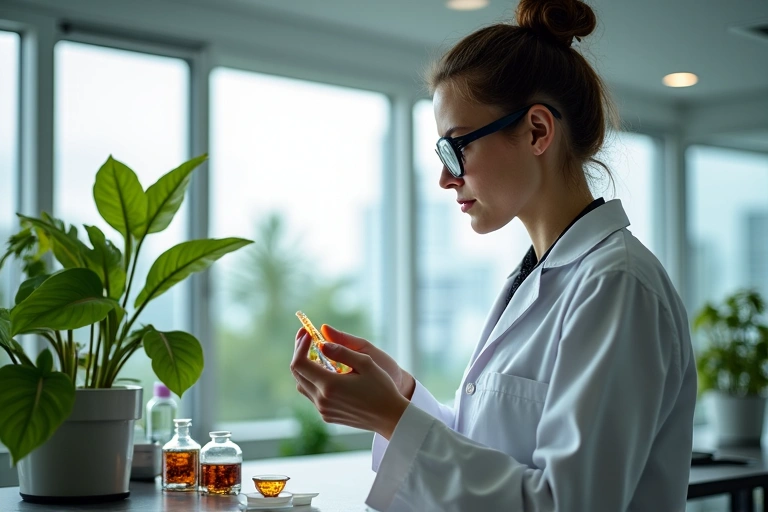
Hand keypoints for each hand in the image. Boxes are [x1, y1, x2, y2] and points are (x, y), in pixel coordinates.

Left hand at [290, 330, 409, 439]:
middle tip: (306, 338)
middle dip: (299, 353)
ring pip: (302, 385)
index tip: (306, 333)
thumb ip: (342, 351)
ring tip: (315, 354)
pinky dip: (313, 380)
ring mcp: (323, 410)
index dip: (299, 345)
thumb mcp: (366, 363)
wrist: (390, 417)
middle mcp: (322, 399)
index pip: (299, 363)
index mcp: (329, 385)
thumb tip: (322, 344)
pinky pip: (312, 395)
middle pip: (297, 373)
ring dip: (305, 368)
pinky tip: (326, 372)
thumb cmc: (382, 388)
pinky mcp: (328, 416)